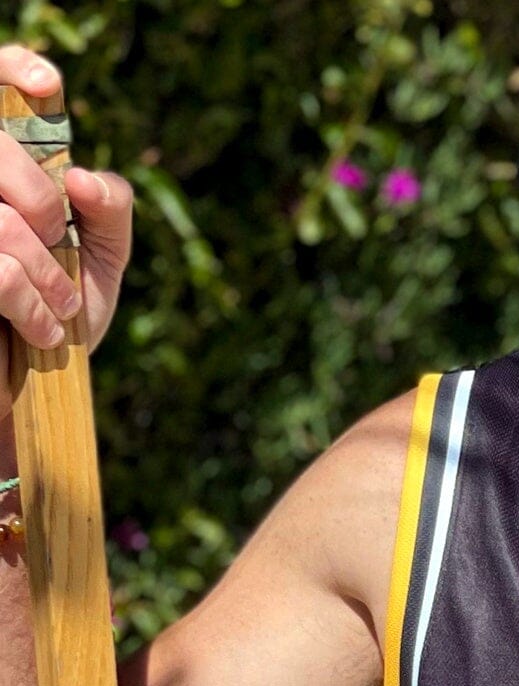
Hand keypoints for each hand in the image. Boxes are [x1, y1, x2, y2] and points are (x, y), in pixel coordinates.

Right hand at [0, 44, 132, 422]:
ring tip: (59, 309)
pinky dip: (32, 306)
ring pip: (3, 223)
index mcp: (5, 166)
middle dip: (45, 209)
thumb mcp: (104, 256)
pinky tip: (43, 329)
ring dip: (46, 276)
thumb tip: (82, 176)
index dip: (14, 68)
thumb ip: (110, 207)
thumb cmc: (69, 311)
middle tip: (58, 250)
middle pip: (2, 153)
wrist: (40, 386)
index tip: (48, 85)